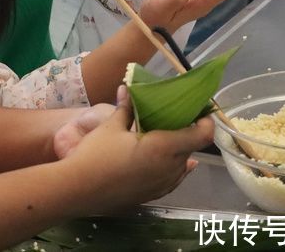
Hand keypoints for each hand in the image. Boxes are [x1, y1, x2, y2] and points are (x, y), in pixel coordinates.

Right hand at [62, 86, 212, 209]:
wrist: (77, 190)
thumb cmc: (96, 155)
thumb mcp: (111, 126)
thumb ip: (125, 108)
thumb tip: (127, 88)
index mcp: (165, 147)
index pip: (201, 135)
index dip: (206, 121)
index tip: (200, 109)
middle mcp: (170, 167)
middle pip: (191, 146)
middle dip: (187, 131)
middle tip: (175, 116)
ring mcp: (163, 184)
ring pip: (182, 163)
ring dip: (179, 149)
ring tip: (167, 135)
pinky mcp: (153, 195)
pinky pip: (173, 178)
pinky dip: (174, 167)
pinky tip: (170, 162)